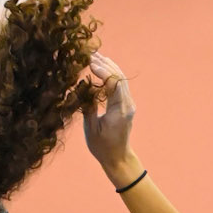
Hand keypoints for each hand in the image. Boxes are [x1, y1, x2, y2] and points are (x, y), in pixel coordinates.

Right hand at [81, 53, 138, 185]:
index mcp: (120, 110)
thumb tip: (84, 88)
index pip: (114, 83)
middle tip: (90, 55)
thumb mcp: (91, 129)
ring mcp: (128, 103)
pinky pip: (120, 84)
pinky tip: (101, 67)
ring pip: (121, 78)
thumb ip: (88, 107)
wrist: (118, 157)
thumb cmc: (102, 147)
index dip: (102, 70)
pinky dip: (111, 74)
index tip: (89, 63)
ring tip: (94, 57)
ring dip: (108, 66)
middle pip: (119, 77)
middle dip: (105, 64)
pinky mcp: (126, 104)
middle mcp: (127, 104)